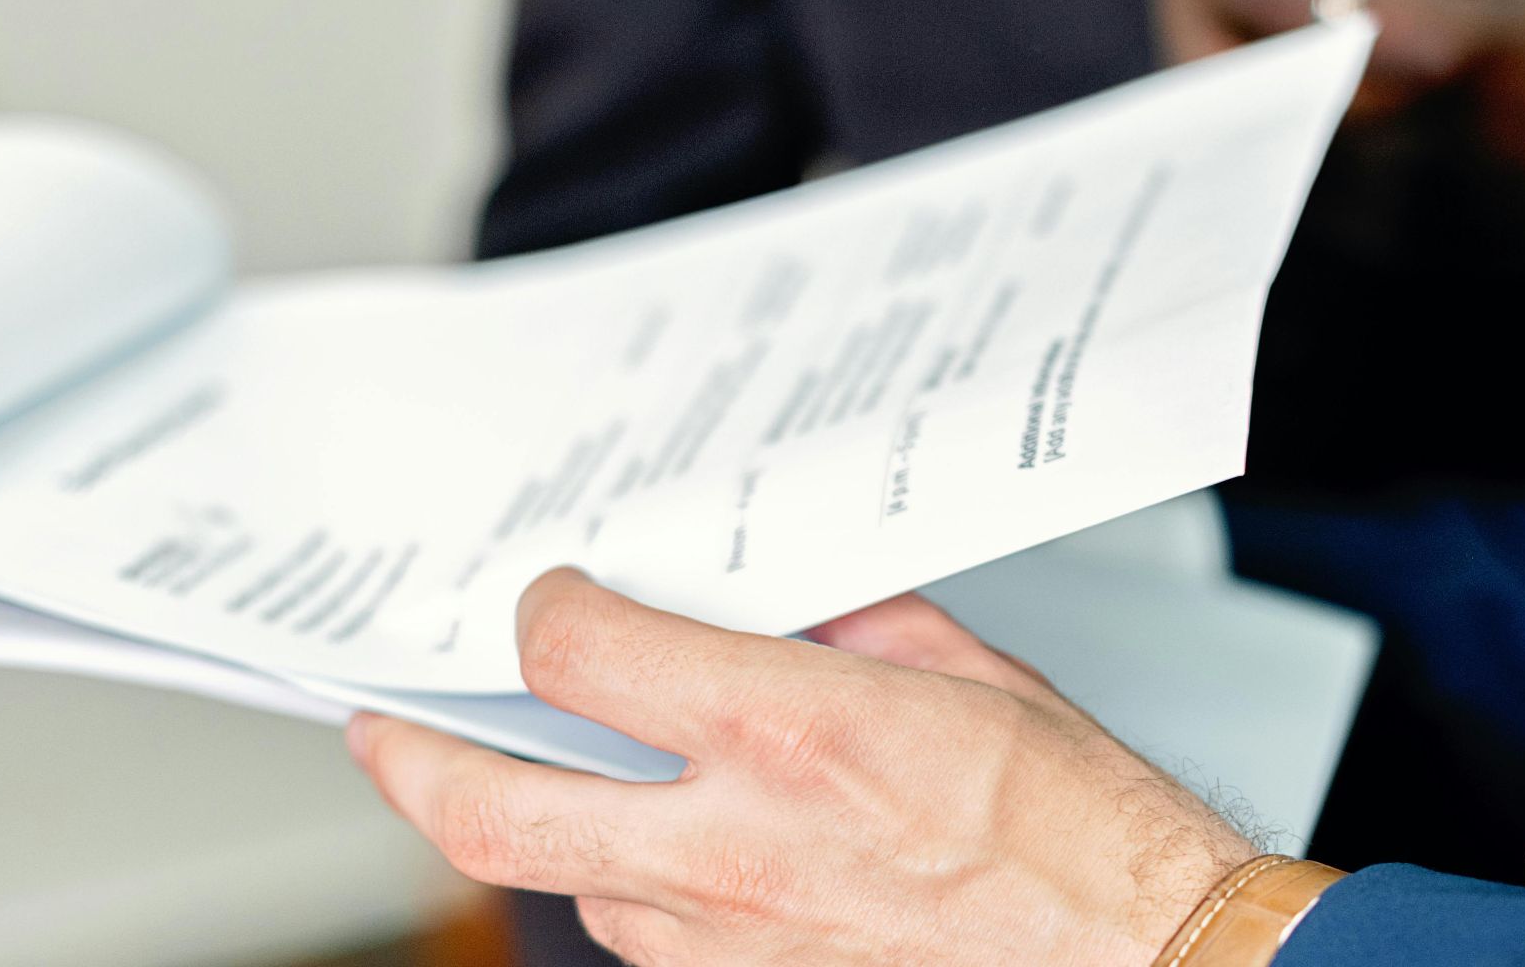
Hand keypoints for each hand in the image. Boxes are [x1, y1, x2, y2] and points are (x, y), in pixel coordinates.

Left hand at [348, 568, 1255, 965]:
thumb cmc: (1074, 828)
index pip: (577, 656)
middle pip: (494, 809)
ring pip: (569, 885)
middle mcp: (733, 847)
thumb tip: (776, 594)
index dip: (540, 613)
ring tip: (536, 779)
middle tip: (384, 728)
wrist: (1140, 960)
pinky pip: (647, 943)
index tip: (548, 601)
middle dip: (411, 762)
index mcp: (786, 734)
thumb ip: (844, 622)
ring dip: (542, 827)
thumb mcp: (962, 672)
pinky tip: (661, 854)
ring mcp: (730, 943)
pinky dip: (632, 892)